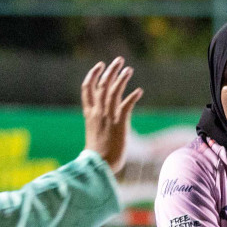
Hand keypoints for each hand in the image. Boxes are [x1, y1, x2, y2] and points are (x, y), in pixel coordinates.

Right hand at [82, 57, 143, 171]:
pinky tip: (139, 91)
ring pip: (113, 92)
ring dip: (121, 79)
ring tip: (129, 69)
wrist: (99, 166)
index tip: (100, 65)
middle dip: (110, 71)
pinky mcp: (119, 124)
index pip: (87, 88)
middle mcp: (98, 112)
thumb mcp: (94, 133)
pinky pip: (126, 106)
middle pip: (102, 85)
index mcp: (89, 114)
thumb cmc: (97, 154)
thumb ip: (97, 122)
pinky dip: (132, 97)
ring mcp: (108, 117)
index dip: (93, 75)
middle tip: (119, 60)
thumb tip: (100, 119)